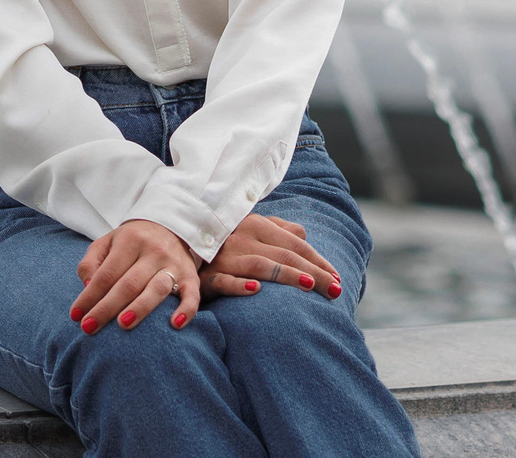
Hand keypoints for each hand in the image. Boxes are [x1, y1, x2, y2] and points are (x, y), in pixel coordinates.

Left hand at [73, 219, 203, 332]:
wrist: (170, 226)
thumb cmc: (132, 242)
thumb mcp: (107, 242)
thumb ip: (91, 262)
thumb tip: (87, 287)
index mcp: (130, 241)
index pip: (106, 273)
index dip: (89, 295)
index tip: (76, 316)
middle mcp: (153, 251)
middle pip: (128, 284)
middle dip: (106, 308)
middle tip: (89, 328)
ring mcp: (173, 264)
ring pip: (156, 288)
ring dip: (140, 308)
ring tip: (122, 325)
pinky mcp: (190, 276)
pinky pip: (192, 295)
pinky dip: (186, 310)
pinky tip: (175, 325)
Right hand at [196, 212, 341, 300]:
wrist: (177, 245)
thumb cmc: (221, 240)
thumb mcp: (249, 229)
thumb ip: (277, 229)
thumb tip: (303, 234)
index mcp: (255, 225)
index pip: (294, 244)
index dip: (318, 260)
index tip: (337, 277)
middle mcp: (241, 238)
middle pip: (285, 255)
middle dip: (314, 272)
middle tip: (336, 290)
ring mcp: (223, 257)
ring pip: (262, 265)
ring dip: (288, 276)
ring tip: (312, 287)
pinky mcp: (206, 276)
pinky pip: (225, 281)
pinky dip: (241, 285)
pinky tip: (258, 290)